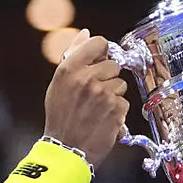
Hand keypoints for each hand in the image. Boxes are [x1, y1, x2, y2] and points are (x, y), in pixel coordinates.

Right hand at [43, 29, 129, 166]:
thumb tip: (86, 34)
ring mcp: (103, 94)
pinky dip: (116, 110)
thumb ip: (73, 56)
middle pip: (113, 64)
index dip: (102, 52)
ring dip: (113, 94)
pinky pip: (124, 101)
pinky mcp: (116, 109)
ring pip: (120, 84)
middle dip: (107, 77)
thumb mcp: (58, 83)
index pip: (99, 43)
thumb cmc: (60, 116)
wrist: (65, 148)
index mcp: (70, 69)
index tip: (100, 61)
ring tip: (97, 107)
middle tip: (94, 93)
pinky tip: (103, 117)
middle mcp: (87, 78)